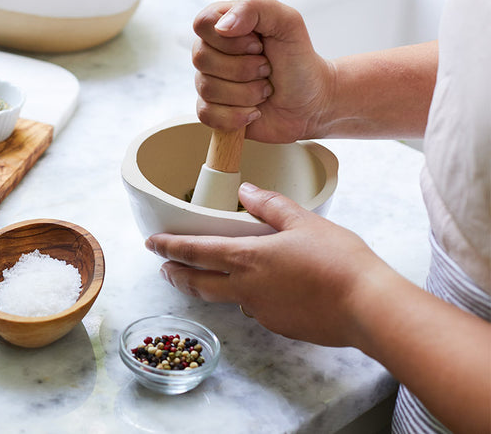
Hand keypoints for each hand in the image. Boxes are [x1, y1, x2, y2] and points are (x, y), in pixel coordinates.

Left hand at [145, 183, 393, 346]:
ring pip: (227, 298)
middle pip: (197, 284)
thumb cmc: (338, 261)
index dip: (169, 247)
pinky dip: (250, 298)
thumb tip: (246, 191)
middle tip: (163, 269)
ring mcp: (261, 312)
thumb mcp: (304, 221)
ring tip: (209, 277)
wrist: (368, 308)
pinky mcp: (280, 326)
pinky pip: (256, 309)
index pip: (195, 252)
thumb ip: (270, 205)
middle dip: (176, 275)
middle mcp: (246, 289)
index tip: (151, 244)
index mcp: (247, 258)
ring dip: (212, 288)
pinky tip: (264, 291)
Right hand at [192, 0, 335, 142]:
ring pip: (207, 89)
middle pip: (201, 58)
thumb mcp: (288, 23)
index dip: (229, 39)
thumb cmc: (299, 60)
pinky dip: (236, 116)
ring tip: (265, 90)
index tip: (258, 45)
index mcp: (225, 24)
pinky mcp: (211, 110)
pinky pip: (206, 115)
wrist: (311, 102)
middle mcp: (211, 51)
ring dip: (246, 93)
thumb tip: (222, 26)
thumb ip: (255, 8)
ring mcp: (209, 81)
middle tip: (266, 69)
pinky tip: (254, 111)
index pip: (203, 23)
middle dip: (243, 69)